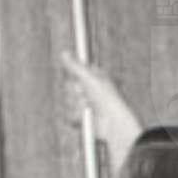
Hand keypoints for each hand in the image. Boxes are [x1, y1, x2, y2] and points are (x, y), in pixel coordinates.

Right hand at [62, 53, 142, 169]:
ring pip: (67, 101)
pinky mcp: (81, 117)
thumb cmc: (107, 99)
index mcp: (94, 77)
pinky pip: (69, 114)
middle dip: (75, 93)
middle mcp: (89, 89)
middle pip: (68, 87)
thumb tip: (64, 53)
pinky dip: (75, 116)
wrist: (112, 123)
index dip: (75, 77)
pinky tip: (85, 116)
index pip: (75, 72)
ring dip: (76, 105)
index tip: (78, 81)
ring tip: (88, 107)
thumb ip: (75, 66)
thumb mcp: (89, 78)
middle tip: (86, 95)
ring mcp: (85, 104)